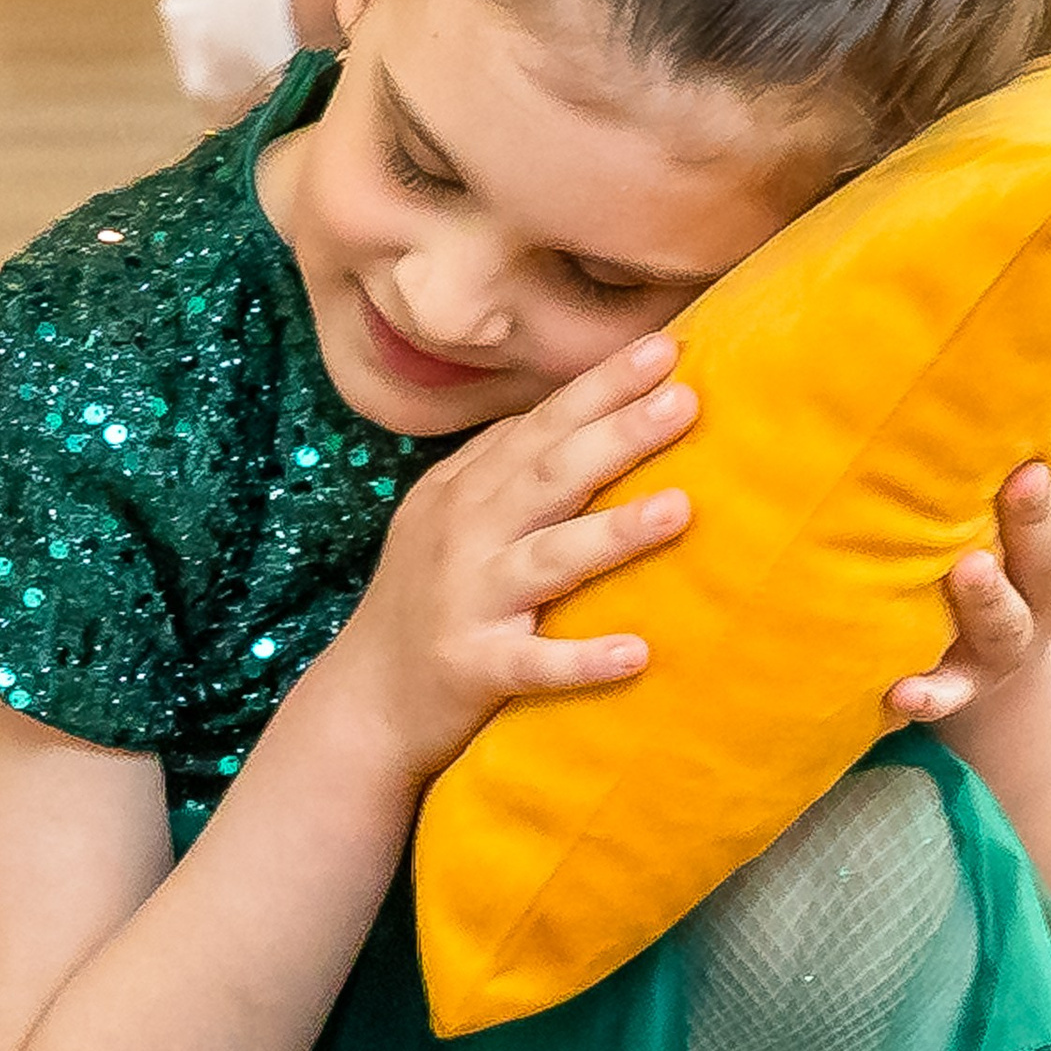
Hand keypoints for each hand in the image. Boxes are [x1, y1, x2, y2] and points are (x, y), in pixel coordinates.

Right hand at [320, 330, 697, 781]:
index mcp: (464, 492)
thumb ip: (501, 462)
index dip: (599, 388)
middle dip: (617, 435)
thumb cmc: (424, 599)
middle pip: (549, 476)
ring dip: (614, 533)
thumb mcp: (446, 515)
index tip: (663, 349)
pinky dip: (581, 660)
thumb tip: (576, 404)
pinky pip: (534, 665)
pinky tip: (636, 654)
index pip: (540, 427)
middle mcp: (465, 536)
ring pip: (549, 561)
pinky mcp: (473, 670)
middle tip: (686, 399)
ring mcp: (469, 603)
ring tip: (681, 507)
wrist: (365, 701)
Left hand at [885, 390, 1050, 724]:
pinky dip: (929, 695)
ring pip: (1007, 625)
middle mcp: (1049, 596)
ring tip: (968, 568)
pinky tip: (903, 692)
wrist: (991, 664)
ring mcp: (1005, 645)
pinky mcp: (960, 685)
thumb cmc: (1029, 557)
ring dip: (991, 600)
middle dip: (1041, 520)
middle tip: (1024, 478)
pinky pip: (945, 693)